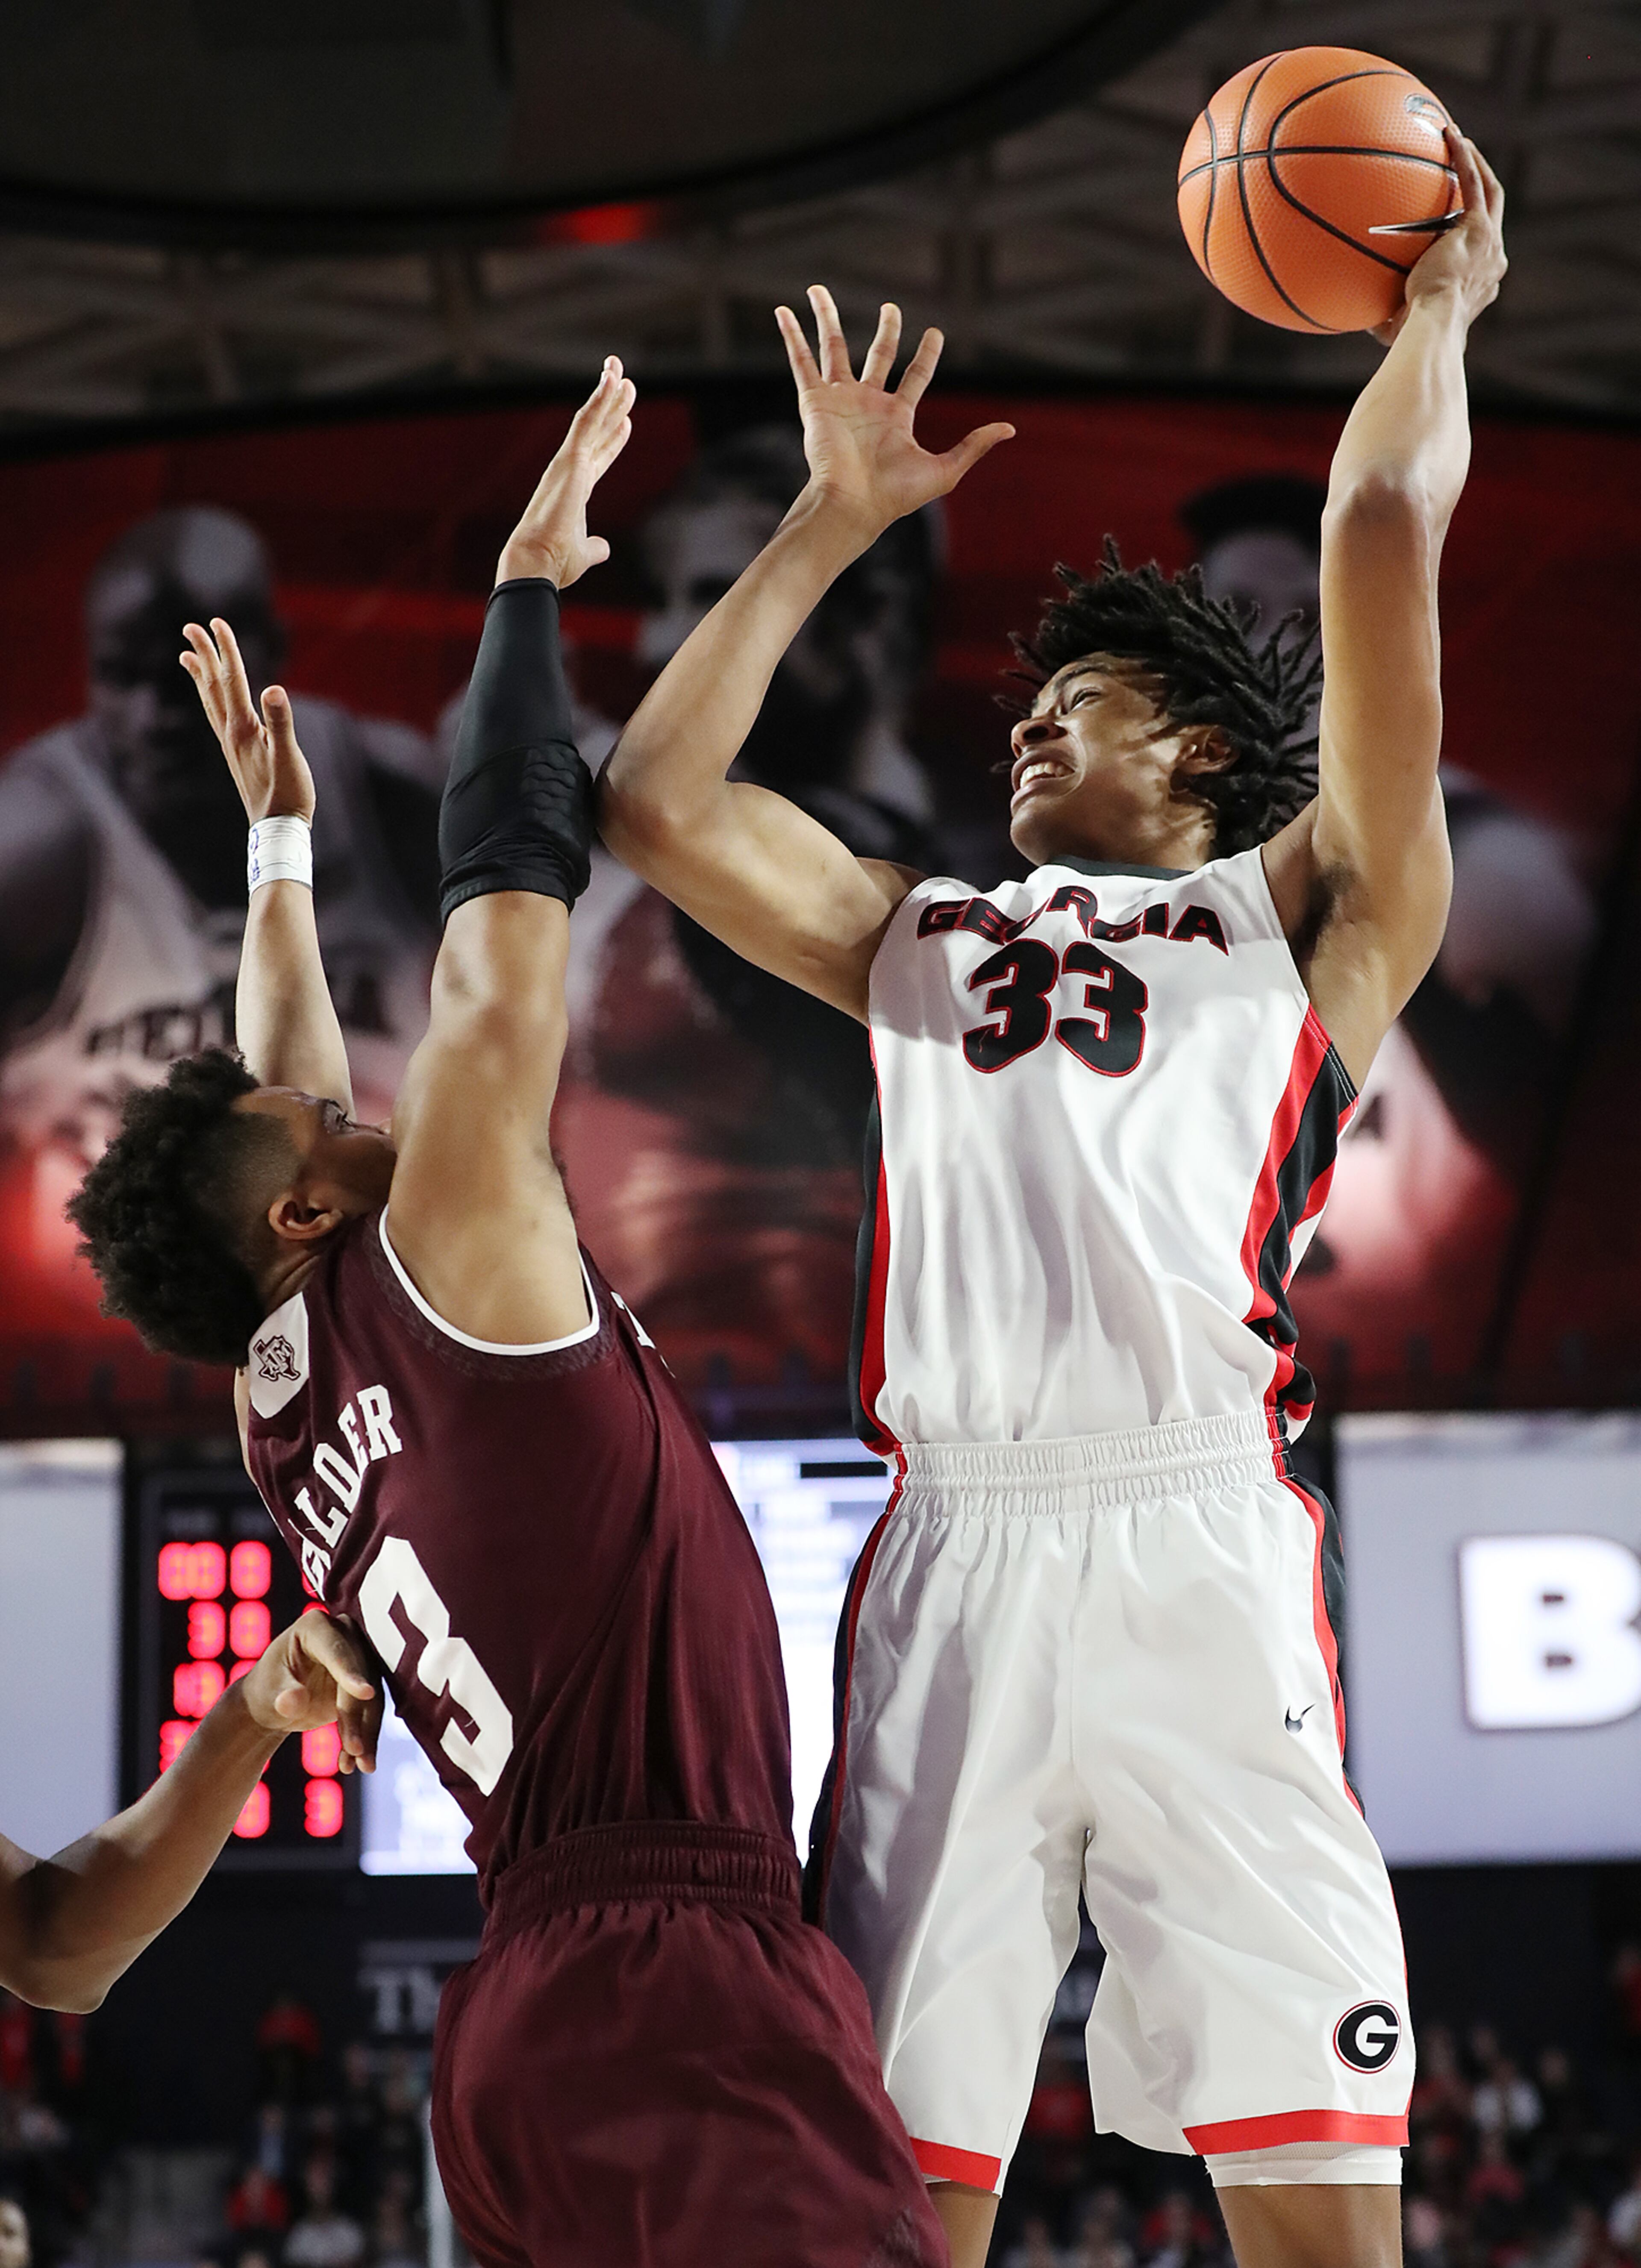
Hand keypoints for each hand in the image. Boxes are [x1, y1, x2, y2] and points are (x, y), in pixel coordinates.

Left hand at [180, 618, 313, 824]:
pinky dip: (209, 698)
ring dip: (200, 674)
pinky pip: (216, 716)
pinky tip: (211, 697)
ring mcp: (230, 744)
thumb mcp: (289, 758)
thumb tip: (273, 689)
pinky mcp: (235, 753)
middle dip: (204, 654)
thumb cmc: (288, 796)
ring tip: (188, 655)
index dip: (226, 649)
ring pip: (209, 700)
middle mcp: (230, 733)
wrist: (276, 830)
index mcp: (243, 728)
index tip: (216, 622)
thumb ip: (280, 722)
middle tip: (191, 626)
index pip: (232, 679)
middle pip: (213, 685)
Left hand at [239, 1610, 380, 1772]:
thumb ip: (283, 1695)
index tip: (365, 1694)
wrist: (273, 1703)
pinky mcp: (366, 1681)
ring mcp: (358, 1657)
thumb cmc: (266, 1690)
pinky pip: (371, 1711)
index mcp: (315, 1626)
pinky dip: (364, 1738)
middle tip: (355, 1749)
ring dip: (366, 1733)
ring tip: (359, 1766)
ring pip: (372, 1697)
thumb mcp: (269, 1693)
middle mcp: (343, 1634)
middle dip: (357, 1715)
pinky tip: (352, 1764)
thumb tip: (294, 1701)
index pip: (337, 1650)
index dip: (351, 1672)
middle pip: (360, 1675)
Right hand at [496, 357, 635, 587]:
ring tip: (619, 368)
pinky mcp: (570, 460)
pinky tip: (613, 380)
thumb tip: (604, 549)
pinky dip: (601, 399)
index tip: (626, 421)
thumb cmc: (555, 561)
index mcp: (575, 489)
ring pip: (591, 418)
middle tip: (625, 380)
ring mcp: (569, 462)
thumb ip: (596, 547)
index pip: (598, 456)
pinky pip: (588, 422)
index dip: (613, 439)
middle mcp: (570, 470)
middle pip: (596, 430)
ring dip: (607, 393)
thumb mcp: (585, 553)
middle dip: (611, 405)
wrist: (538, 562)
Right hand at [775, 286, 1012, 538]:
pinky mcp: (815, 402)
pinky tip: (783, 311)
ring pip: (834, 347)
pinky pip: (801, 362)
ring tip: (819, 288)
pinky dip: (791, 335)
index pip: (915, 375)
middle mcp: (867, 403)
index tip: (935, 332)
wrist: (854, 505)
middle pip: (879, 354)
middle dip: (887, 329)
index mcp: (896, 417)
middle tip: (892, 307)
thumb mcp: (945, 470)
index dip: (926, 354)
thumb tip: (1011, 429)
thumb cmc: (895, 496)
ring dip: (827, 317)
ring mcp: (840, 399)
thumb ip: (975, 446)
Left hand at [1372, 131, 1505, 344]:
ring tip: (1459, 138)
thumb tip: (1359, 318)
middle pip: (1492, 213)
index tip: (1452, 219)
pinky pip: (1473, 183)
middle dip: (1480, 185)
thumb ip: (1384, 317)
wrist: (1432, 324)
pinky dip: (1464, 158)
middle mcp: (1493, 260)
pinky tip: (1451, 135)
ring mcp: (1491, 242)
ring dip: (1476, 163)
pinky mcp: (1479, 228)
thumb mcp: (1396, 327)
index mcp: (1479, 282)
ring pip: (1491, 191)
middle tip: (1464, 164)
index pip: (1477, 251)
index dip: (1468, 231)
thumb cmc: (1412, 335)